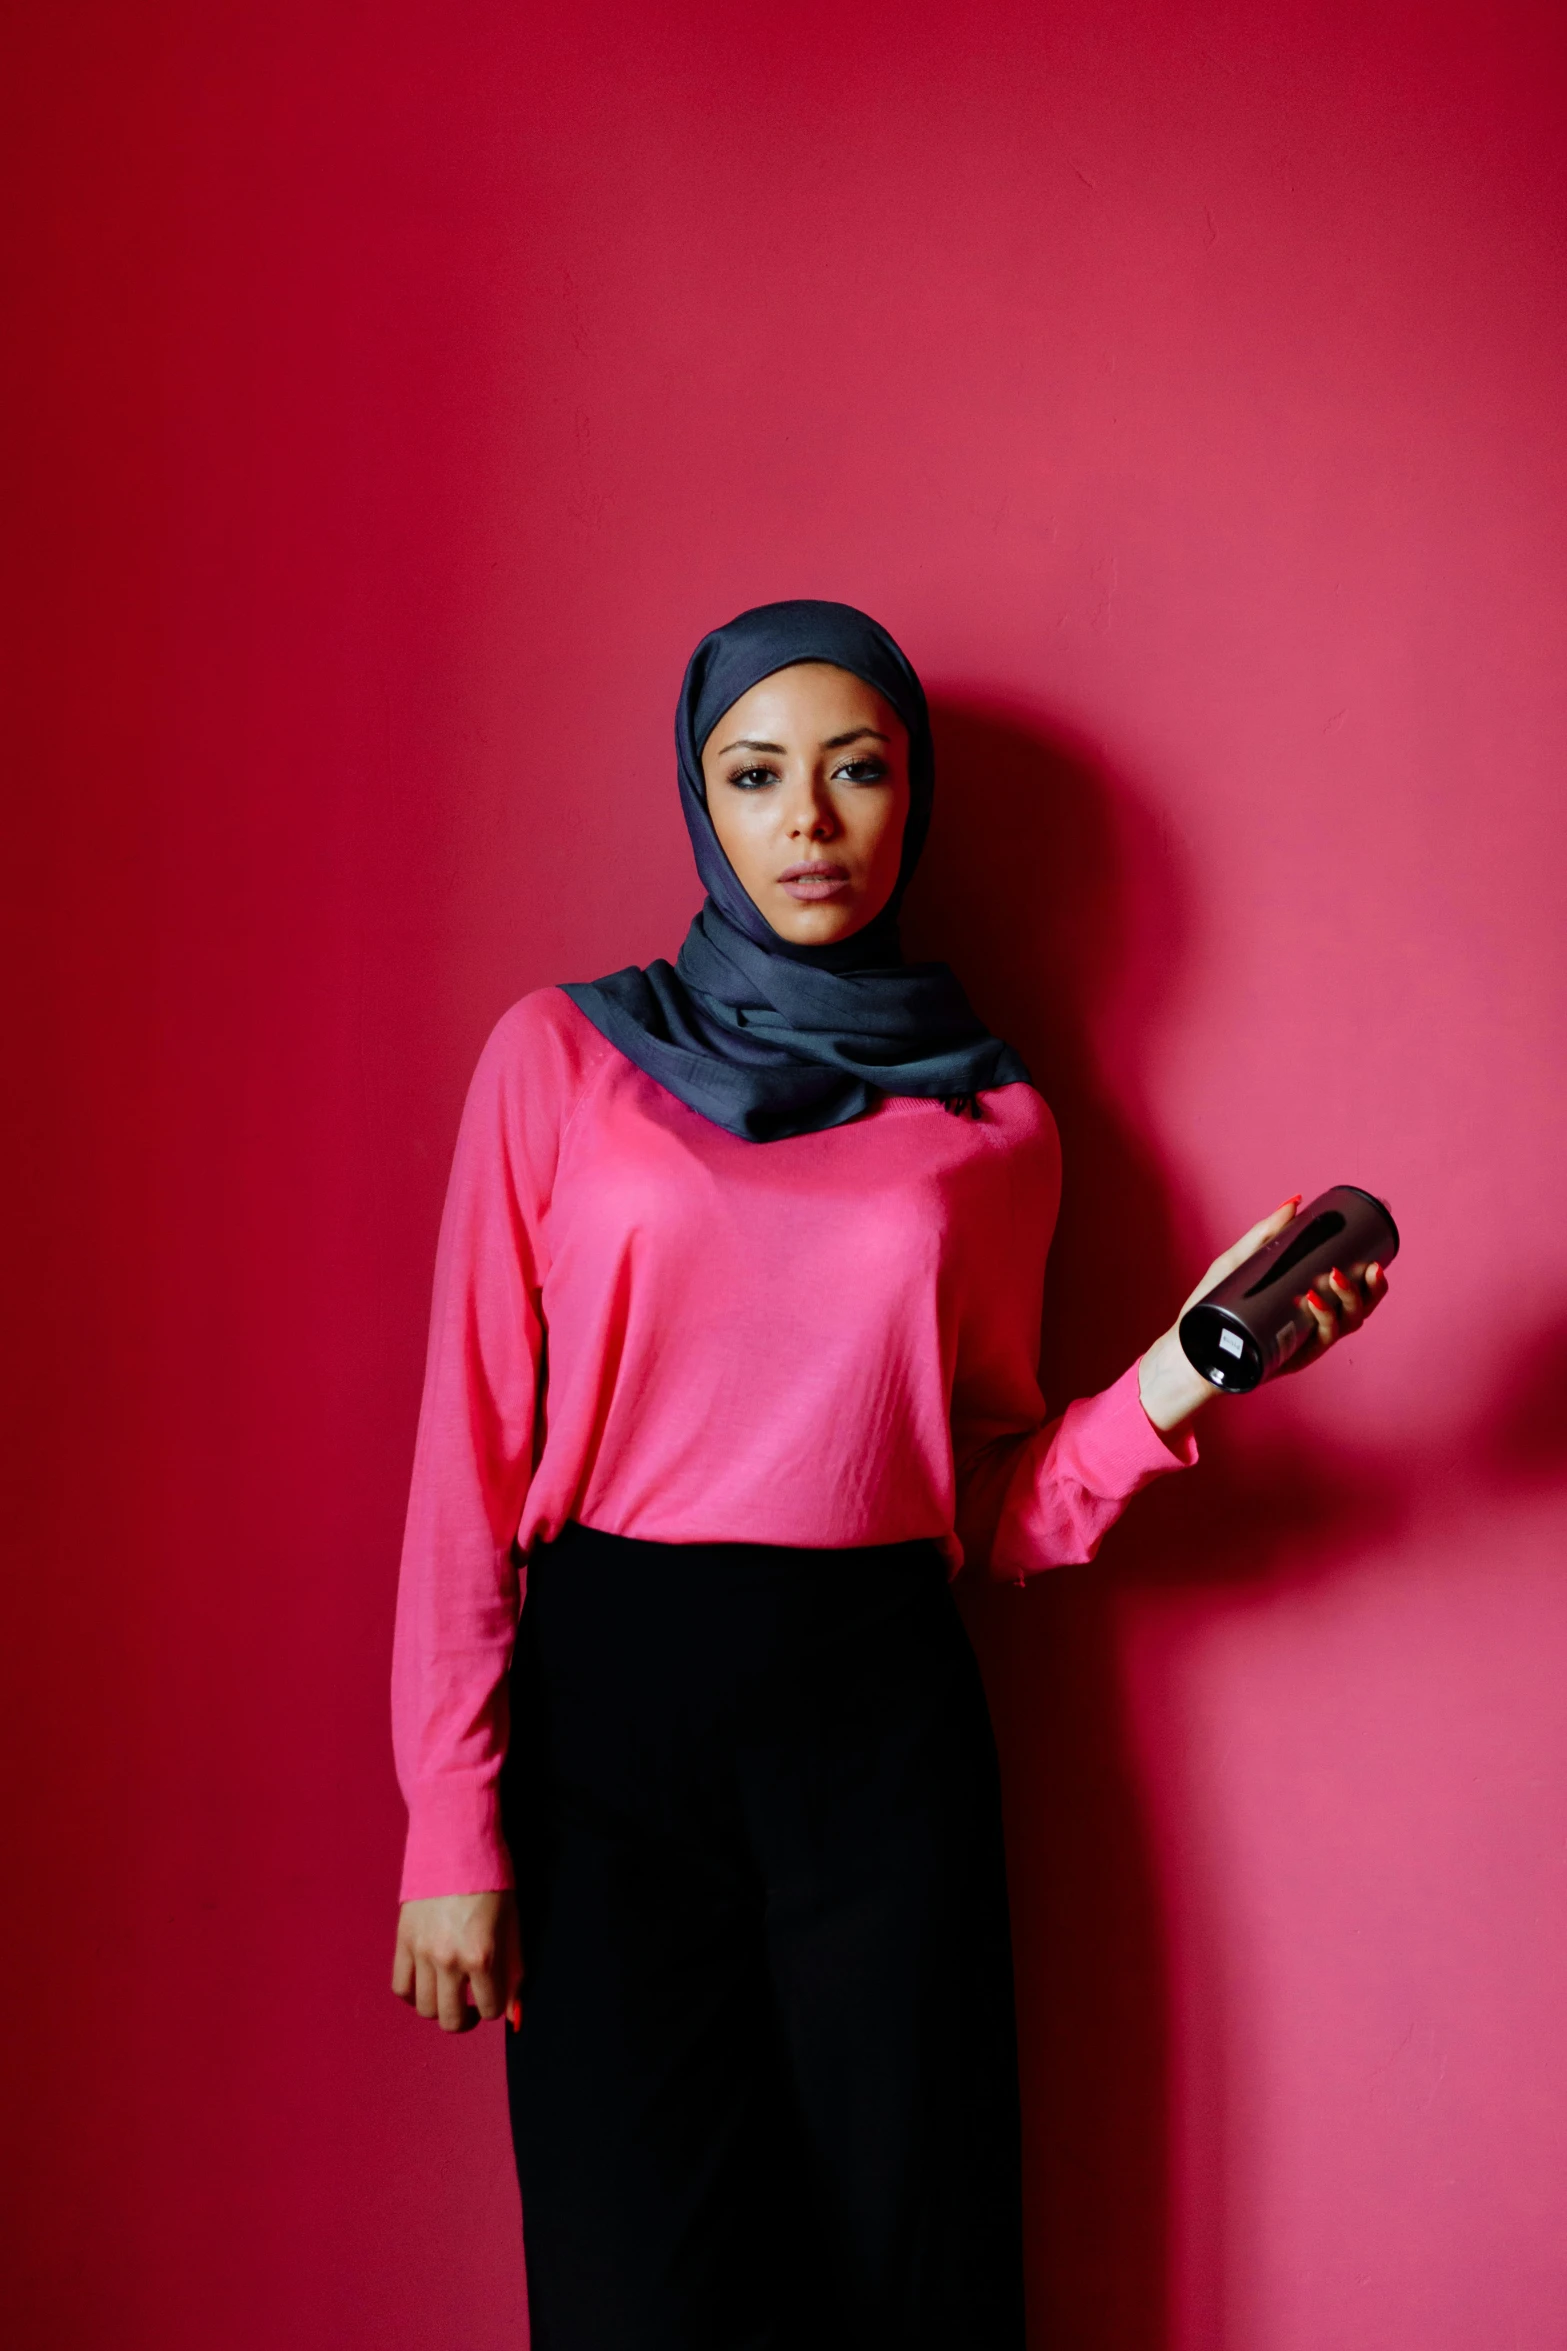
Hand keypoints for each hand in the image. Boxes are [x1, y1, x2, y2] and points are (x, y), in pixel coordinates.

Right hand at [391, 1890, 523, 2033]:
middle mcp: (449, 1960)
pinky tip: (427, 1983)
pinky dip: (413, 1994)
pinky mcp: (402, 1941)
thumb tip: (513, 2008)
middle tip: (471, 2006)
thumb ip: (513, 1969)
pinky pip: (401, 1986)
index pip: (489, 2009)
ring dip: (440, 2007)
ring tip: (450, 1993)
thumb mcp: (512, 1923)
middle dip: (465, 2019)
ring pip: (425, 2008)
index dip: (494, 2006)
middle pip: (450, 2019)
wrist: (456, 1842)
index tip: (494, 1995)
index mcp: (482, 1955)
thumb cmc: (491, 1880)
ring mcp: (422, 1952)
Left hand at [1137, 1195, 1391, 1433]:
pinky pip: (1318, 1342)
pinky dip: (1322, 1321)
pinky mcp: (1292, 1358)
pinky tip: (1315, 1302)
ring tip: (1335, 1277)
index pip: (1355, 1286)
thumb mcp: (1238, 1262)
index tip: (1381, 1250)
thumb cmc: (1213, 1305)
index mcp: (1313, 1299)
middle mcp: (1315, 1322)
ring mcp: (1305, 1341)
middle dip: (1372, 1287)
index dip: (1375, 1272)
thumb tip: (1294, 1201)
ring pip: (1347, 1324)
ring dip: (1348, 1299)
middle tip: (1368, 1266)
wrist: (1188, 1345)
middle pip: (1360, 1307)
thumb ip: (1265, 1234)